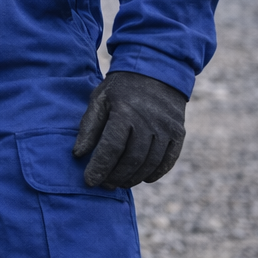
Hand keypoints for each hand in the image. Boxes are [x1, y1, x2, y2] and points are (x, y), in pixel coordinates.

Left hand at [73, 71, 187, 188]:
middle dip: (116, 176)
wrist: (156, 72)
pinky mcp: (178, 133)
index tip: (89, 181)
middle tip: (104, 185)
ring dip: (133, 177)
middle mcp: (148, 122)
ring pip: (150, 163)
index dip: (99, 167)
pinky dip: (156, 173)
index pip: (111, 147)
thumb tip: (78, 154)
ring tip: (119, 183)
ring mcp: (166, 128)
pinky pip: (168, 160)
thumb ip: (89, 126)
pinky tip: (143, 178)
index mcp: (124, 112)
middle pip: (131, 159)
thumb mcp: (100, 99)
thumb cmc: (121, 88)